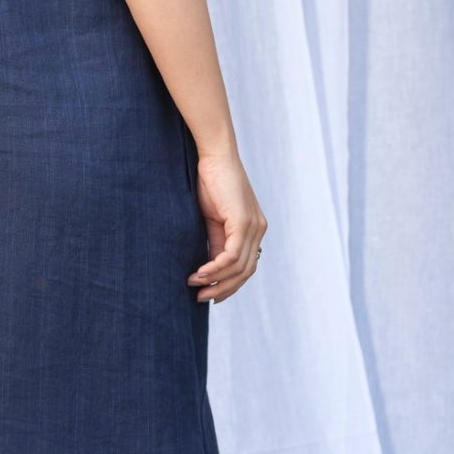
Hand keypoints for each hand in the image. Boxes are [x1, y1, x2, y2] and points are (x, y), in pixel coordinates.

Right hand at [190, 146, 264, 304]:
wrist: (213, 155)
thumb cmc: (210, 181)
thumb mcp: (212, 218)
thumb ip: (215, 240)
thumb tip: (207, 268)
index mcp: (253, 229)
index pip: (246, 267)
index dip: (229, 285)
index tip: (208, 294)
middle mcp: (258, 229)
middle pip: (246, 272)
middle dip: (223, 289)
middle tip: (201, 298)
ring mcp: (253, 226)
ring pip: (239, 267)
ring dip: (216, 281)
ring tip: (195, 286)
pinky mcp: (242, 222)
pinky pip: (231, 255)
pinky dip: (215, 268)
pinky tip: (199, 273)